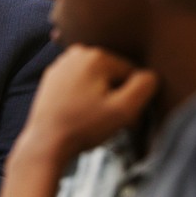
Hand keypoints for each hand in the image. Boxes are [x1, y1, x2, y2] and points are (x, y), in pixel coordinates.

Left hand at [10, 44, 157, 172]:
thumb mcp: (123, 110)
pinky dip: (85, 96)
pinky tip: (81, 114)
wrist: (46, 143)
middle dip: (117, 95)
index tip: (127, 117)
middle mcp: (77, 53)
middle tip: (111, 121)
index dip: (134, 97)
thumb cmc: (83, 127)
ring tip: (95, 119)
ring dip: (101, 96)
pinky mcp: (51, 78)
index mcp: (96, 56)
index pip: (132, 73)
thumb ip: (144, 87)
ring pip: (96, 79)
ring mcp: (61, 64)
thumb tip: (150, 75)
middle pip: (113, 74)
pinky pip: (79, 84)